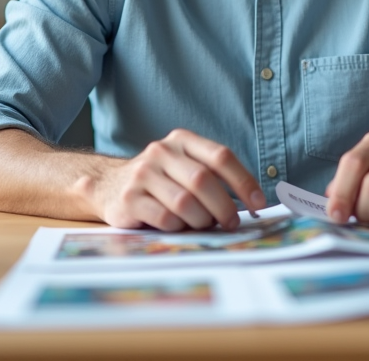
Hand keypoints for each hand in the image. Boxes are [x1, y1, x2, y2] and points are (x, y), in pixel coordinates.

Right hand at [93, 129, 265, 231]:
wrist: (109, 185)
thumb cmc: (160, 180)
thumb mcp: (185, 166)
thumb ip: (213, 176)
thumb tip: (254, 202)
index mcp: (182, 140)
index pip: (221, 157)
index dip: (244, 181)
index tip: (259, 203)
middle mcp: (161, 152)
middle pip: (203, 180)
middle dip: (224, 206)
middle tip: (232, 222)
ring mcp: (143, 174)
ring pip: (185, 202)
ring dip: (201, 220)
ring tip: (203, 224)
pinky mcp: (129, 198)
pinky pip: (165, 218)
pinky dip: (179, 227)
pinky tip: (178, 226)